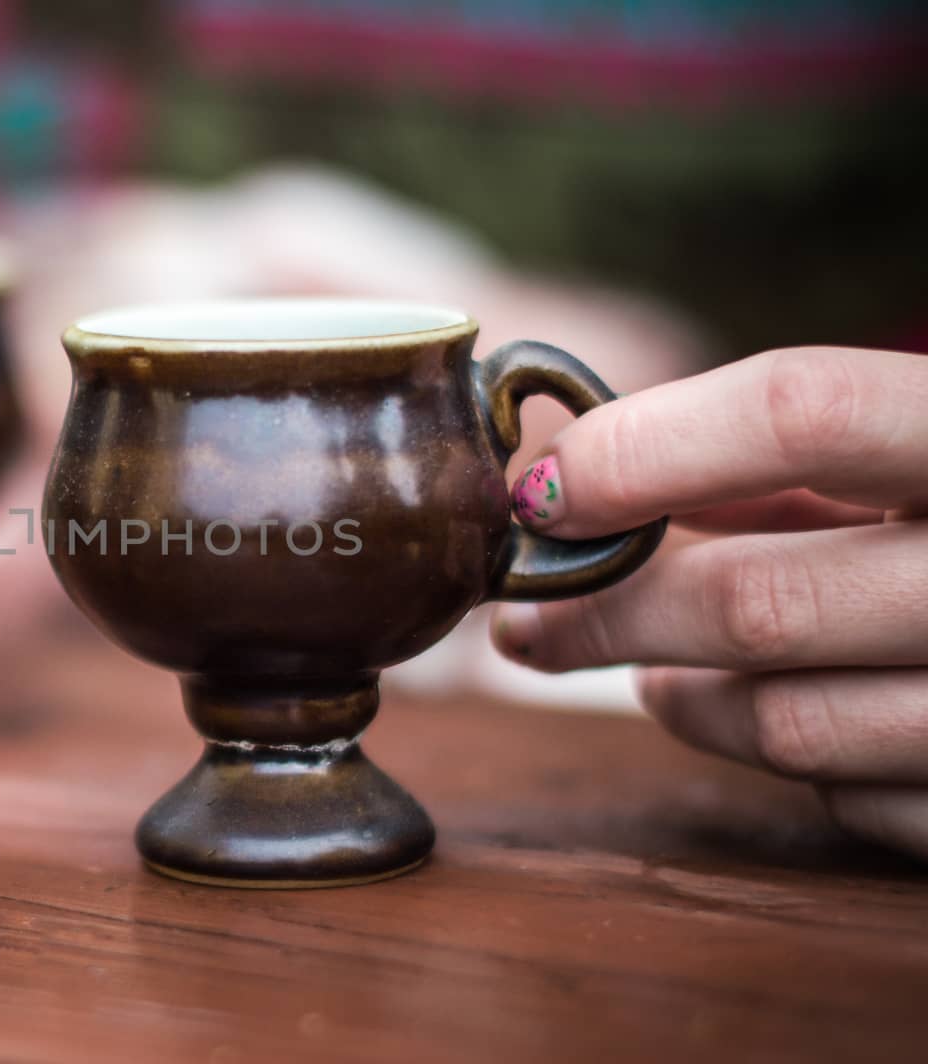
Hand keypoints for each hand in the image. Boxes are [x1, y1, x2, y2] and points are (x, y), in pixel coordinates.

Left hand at [491, 348, 927, 858]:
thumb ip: (788, 458)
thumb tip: (584, 466)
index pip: (802, 409)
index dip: (646, 447)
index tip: (538, 487)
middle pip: (754, 597)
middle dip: (605, 611)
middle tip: (526, 616)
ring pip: (782, 721)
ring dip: (675, 696)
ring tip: (639, 671)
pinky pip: (852, 802)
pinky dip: (795, 764)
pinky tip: (789, 719)